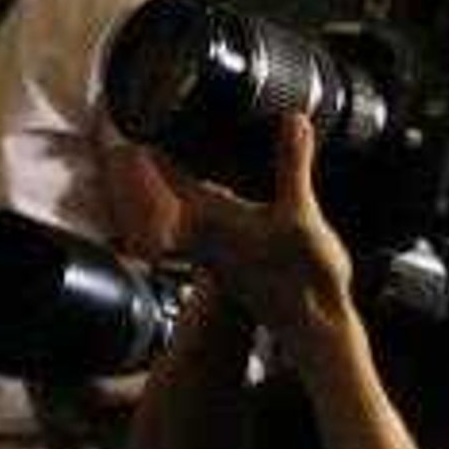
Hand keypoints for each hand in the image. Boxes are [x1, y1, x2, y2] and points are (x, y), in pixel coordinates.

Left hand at [167, 111, 354, 353]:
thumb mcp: (301, 213)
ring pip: (186, 213)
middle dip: (156, 169)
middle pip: (168, 194)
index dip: (152, 148)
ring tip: (187, 163)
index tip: (136, 125)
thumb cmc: (302, 278)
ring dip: (183, 189)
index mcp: (211, 217)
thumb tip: (292, 120)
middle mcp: (205, 235)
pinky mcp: (232, 263)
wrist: (313, 328)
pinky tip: (226, 201)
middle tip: (145, 140)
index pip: (170, 175)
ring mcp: (216, 252)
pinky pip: (208, 228)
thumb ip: (293, 165)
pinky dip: (209, 207)